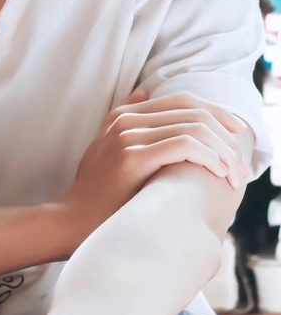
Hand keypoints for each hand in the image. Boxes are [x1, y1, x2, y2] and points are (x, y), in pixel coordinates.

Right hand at [66, 90, 249, 237]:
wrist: (73, 221)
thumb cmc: (96, 193)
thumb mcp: (107, 148)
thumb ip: (125, 122)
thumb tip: (143, 93)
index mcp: (123, 115)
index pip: (182, 100)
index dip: (215, 113)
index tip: (236, 135)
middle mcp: (125, 119)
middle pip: (191, 110)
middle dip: (225, 133)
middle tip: (240, 163)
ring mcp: (127, 136)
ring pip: (193, 128)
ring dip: (222, 151)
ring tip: (233, 175)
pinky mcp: (132, 157)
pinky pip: (183, 145)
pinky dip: (208, 156)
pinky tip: (217, 172)